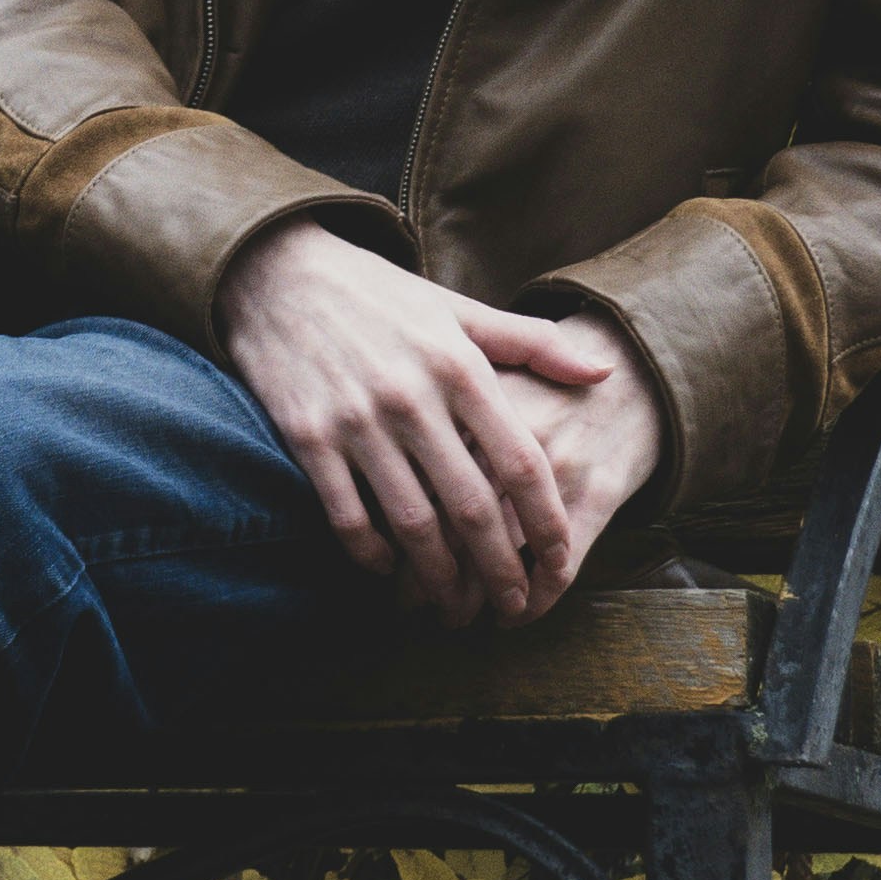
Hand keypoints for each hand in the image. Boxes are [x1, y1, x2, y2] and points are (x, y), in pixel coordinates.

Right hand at [214, 223, 651, 626]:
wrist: (277, 273)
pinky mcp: (308, 438)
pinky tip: (389, 570)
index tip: (559, 561)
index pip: (520, 461)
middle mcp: (412, 397)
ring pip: (411, 523)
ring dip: (439, 577)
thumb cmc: (378, 296)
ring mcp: (357, 422)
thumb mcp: (458, 310)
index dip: (546, 520)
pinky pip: (347, 517)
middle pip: (472, 507)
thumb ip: (532, 344)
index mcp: (458, 366)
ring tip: (456, 605)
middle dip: (499, 569)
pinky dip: (372, 555)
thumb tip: (603, 372)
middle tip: (512, 605)